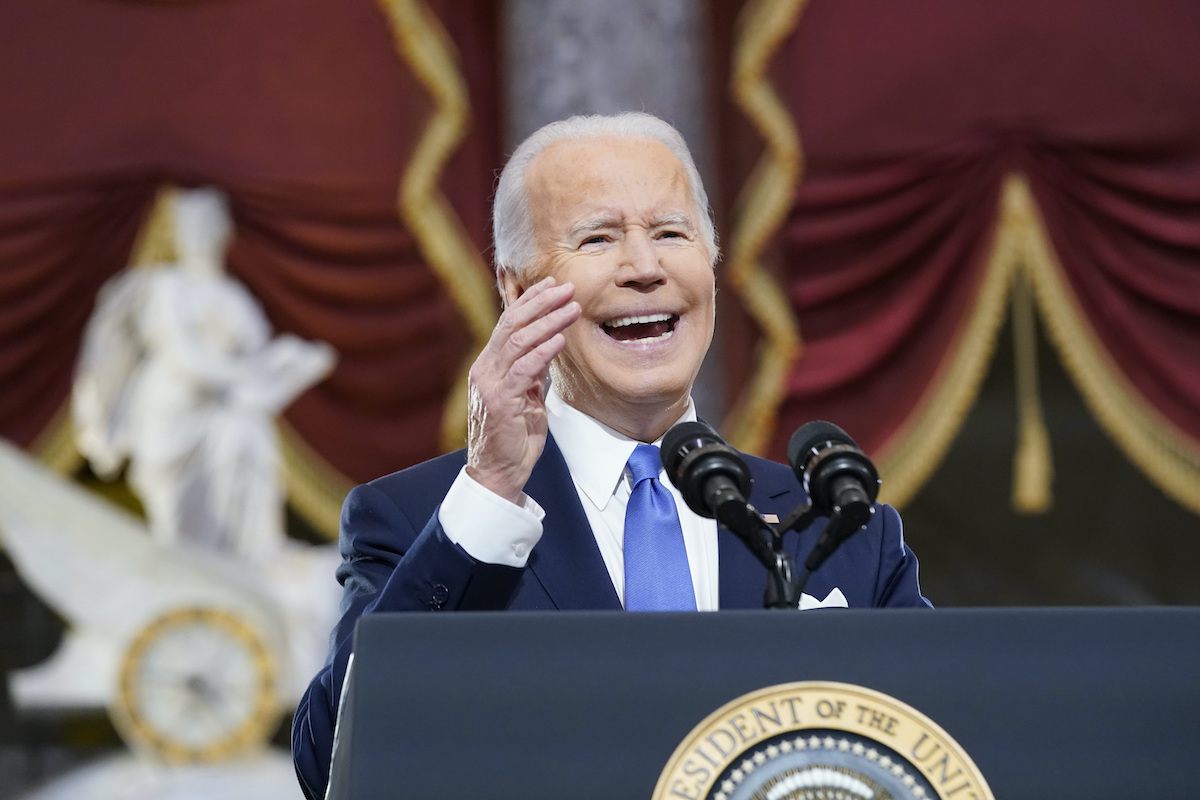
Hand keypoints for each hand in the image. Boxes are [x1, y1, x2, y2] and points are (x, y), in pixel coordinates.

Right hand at [466, 277, 578, 504]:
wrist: (497, 473)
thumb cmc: (513, 437)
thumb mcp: (525, 397)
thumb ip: (530, 373)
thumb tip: (547, 348)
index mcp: (489, 365)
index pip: (508, 323)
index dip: (530, 301)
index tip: (553, 285)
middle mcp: (485, 369)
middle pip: (512, 324)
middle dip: (541, 302)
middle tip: (567, 288)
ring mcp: (490, 384)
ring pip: (518, 341)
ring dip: (548, 321)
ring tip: (572, 308)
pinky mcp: (500, 401)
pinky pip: (523, 369)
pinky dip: (543, 352)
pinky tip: (560, 340)